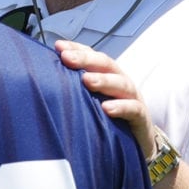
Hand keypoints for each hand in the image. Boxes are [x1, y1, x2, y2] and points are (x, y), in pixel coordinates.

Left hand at [55, 39, 157, 158]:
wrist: (139, 142)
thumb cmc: (110, 119)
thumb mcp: (91, 101)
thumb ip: (75, 89)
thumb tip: (47, 80)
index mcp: (108, 75)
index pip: (93, 56)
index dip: (77, 49)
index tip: (58, 47)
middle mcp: (121, 81)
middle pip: (106, 64)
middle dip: (86, 60)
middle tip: (67, 58)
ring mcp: (133, 98)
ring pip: (121, 84)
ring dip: (104, 80)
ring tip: (86, 81)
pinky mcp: (141, 118)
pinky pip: (134, 109)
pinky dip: (121, 107)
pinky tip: (107, 108)